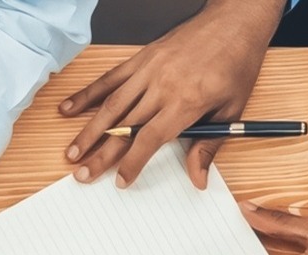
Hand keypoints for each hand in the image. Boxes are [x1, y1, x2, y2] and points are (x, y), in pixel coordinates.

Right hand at [61, 0, 283, 186]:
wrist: (235, 21)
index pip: (150, 139)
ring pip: (112, 105)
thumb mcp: (232, 109)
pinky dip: (88, 94)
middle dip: (100, 154)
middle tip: (82, 173)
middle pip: (124, 127)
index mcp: (187, 101)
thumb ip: (209, 145)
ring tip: (72, 150)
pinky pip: (110, 78)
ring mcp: (149, 70)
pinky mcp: (142, 57)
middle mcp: (163, 85)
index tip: (120, 180)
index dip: (132, 162)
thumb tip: (197, 176)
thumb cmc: (237, 62)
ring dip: (88, 130)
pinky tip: (70, 107)